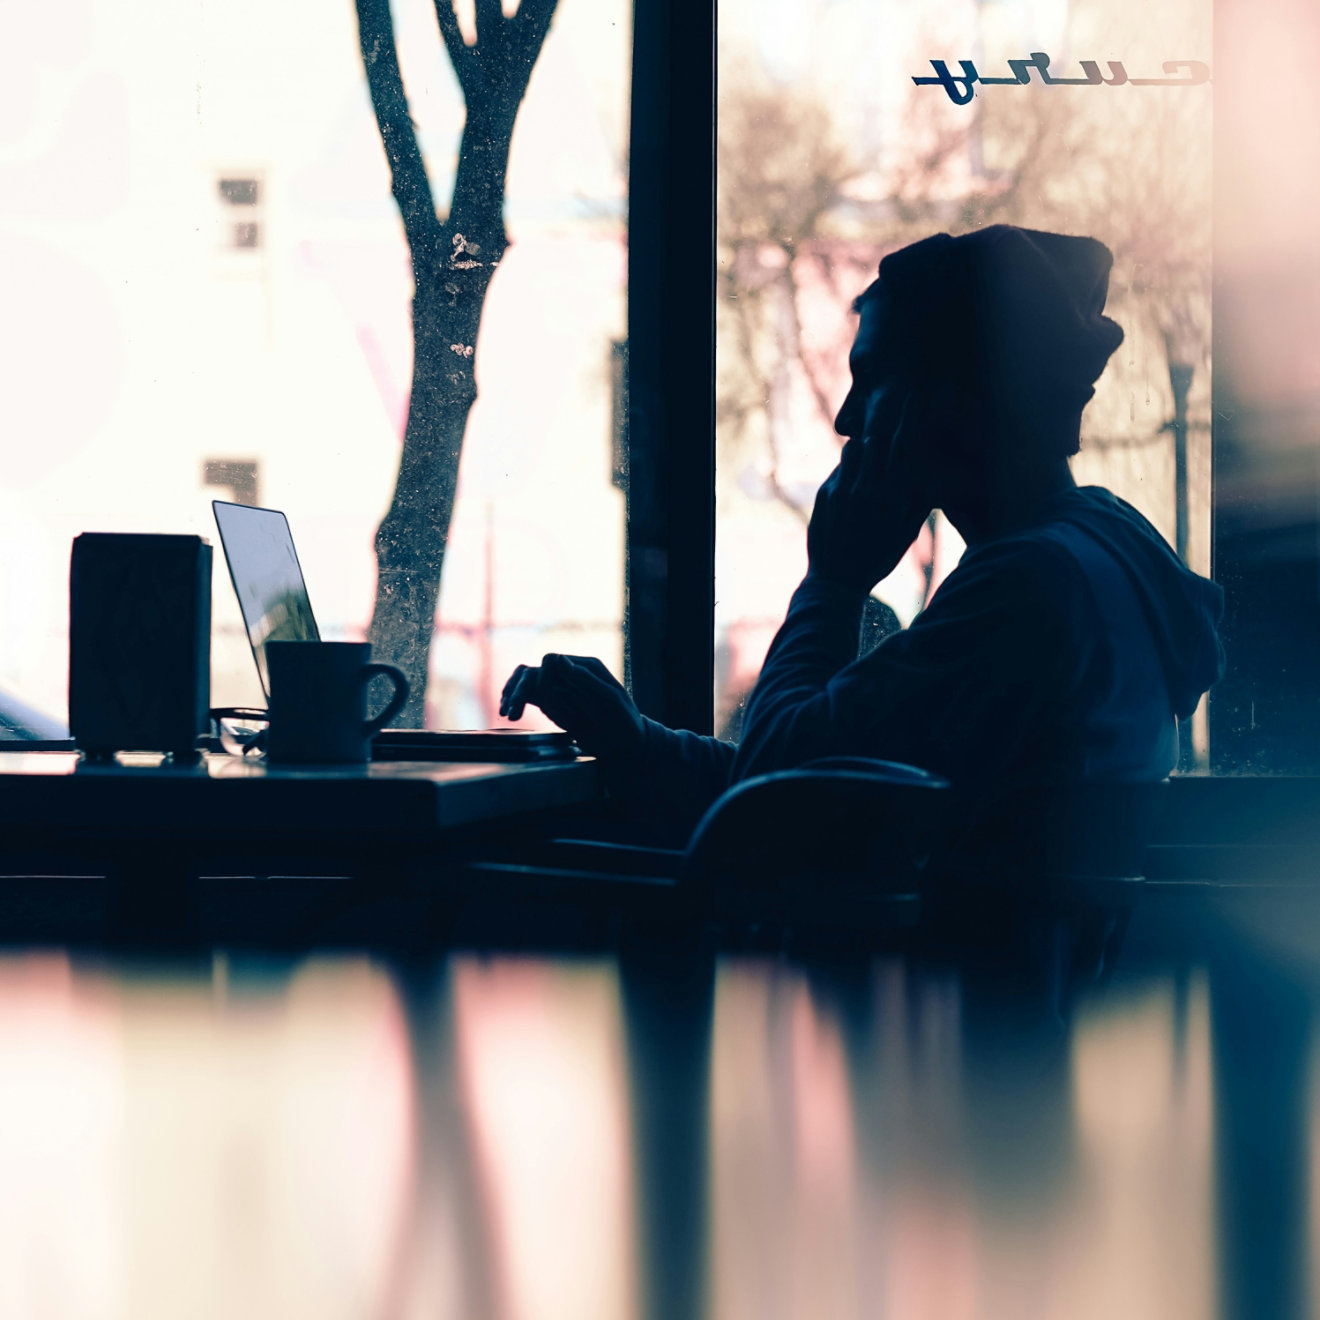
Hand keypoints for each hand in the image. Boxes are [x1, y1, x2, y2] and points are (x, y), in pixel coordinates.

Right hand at [500, 654, 644, 760]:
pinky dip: (517, 700)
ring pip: (528, 683)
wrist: (626, 746)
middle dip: (519, 690)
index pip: (552, 661)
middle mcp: (570, 675)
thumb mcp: (611, 700)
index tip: (543, 698)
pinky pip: (530, 696)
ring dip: (514, 694)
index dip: (543, 677)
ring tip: (507, 712)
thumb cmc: (625, 722)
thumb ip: (586, 679)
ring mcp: (561, 689)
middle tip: (509, 711)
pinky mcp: (555, 704)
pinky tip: (508, 713)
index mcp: (585, 667)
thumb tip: (557, 658)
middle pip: (536, 672)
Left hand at [808, 392, 933, 592]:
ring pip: (854, 450)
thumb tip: (931, 477)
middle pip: (878, 440)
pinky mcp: (824, 494)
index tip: (916, 397)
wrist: (836, 581)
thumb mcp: (905, 534)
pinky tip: (854, 480)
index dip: (910, 419)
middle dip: (887, 422)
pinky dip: (849, 469)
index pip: (904, 448)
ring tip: (871, 451)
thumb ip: (918, 502)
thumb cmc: (877, 558)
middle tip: (895, 404)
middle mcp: (867, 491)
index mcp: (892, 499)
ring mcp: (842, 491)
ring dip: (864, 448)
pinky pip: (840, 469)